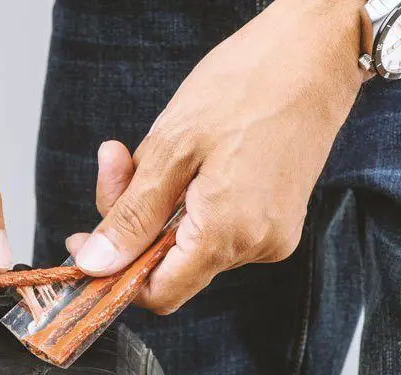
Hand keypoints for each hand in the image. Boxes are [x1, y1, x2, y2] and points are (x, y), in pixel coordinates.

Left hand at [67, 0, 367, 313]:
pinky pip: (220, 226)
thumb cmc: (246, 86)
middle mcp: (256, 246)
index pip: (159, 294)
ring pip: (193, 242)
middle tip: (120, 159)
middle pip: (171, 264)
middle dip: (136, 220)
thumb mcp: (171, 147)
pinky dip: (194, 199)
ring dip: (163, 203)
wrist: (315, 54)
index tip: (86, 238)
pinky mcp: (279, 219)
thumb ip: (132, 215)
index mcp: (227, 234)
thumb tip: (97, 264)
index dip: (116, 273)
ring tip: (169, 145)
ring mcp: (272, 235)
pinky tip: (197, 156)